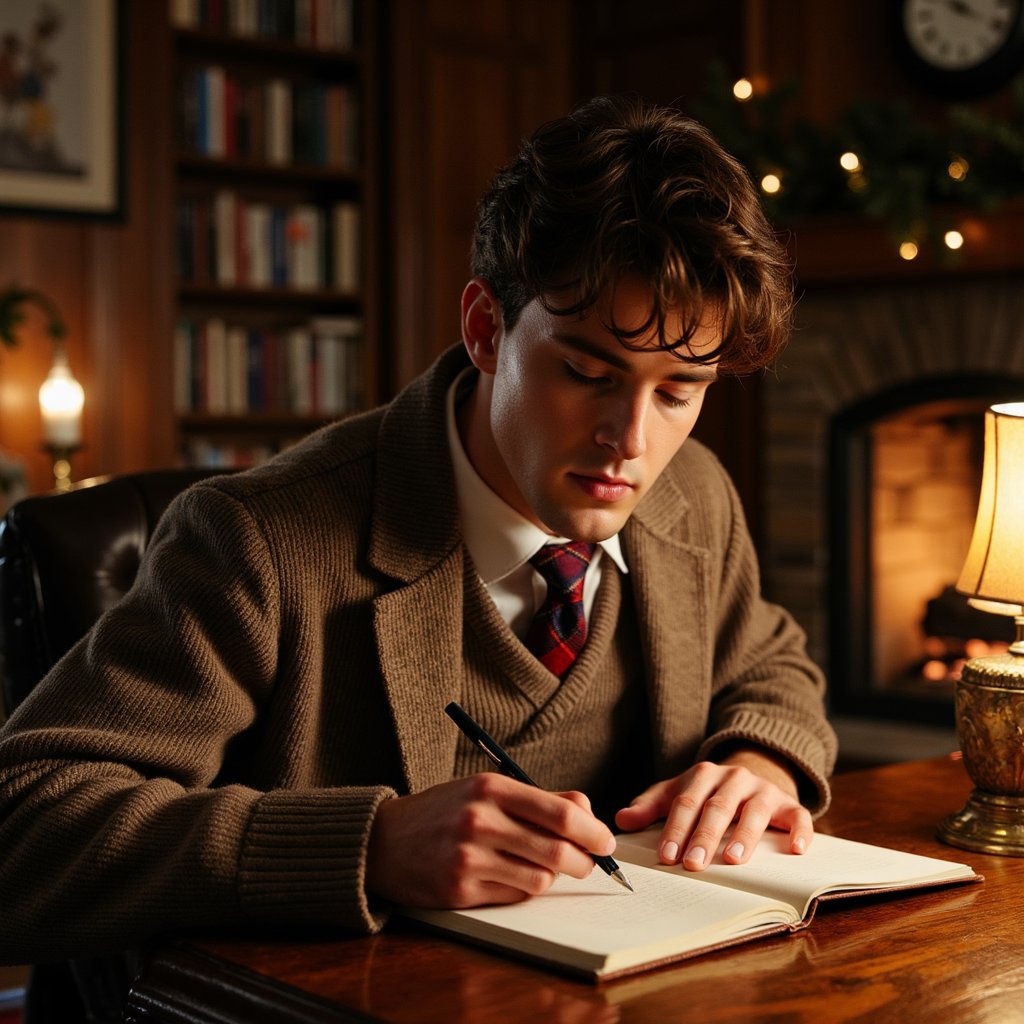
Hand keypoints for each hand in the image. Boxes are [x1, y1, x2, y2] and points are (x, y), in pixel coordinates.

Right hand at [365, 773, 616, 907]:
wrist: (383, 841)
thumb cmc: (444, 811)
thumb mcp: (486, 790)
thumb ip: (538, 798)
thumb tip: (588, 812)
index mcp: (490, 788)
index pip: (560, 811)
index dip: (592, 830)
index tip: (606, 842)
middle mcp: (480, 820)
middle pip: (557, 849)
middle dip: (584, 861)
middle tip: (590, 864)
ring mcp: (469, 857)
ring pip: (540, 877)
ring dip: (551, 876)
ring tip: (543, 867)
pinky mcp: (460, 890)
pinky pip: (515, 896)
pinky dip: (524, 889)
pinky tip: (511, 876)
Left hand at [614, 749, 811, 870]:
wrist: (752, 772)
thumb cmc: (708, 792)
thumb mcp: (677, 792)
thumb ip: (650, 806)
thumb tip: (621, 820)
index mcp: (703, 774)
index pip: (686, 802)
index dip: (675, 829)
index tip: (666, 855)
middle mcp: (734, 778)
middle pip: (717, 808)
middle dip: (704, 837)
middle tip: (693, 864)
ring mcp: (763, 790)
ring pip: (754, 812)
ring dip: (744, 836)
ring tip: (733, 860)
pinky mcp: (788, 804)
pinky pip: (798, 816)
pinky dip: (800, 831)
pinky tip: (797, 849)